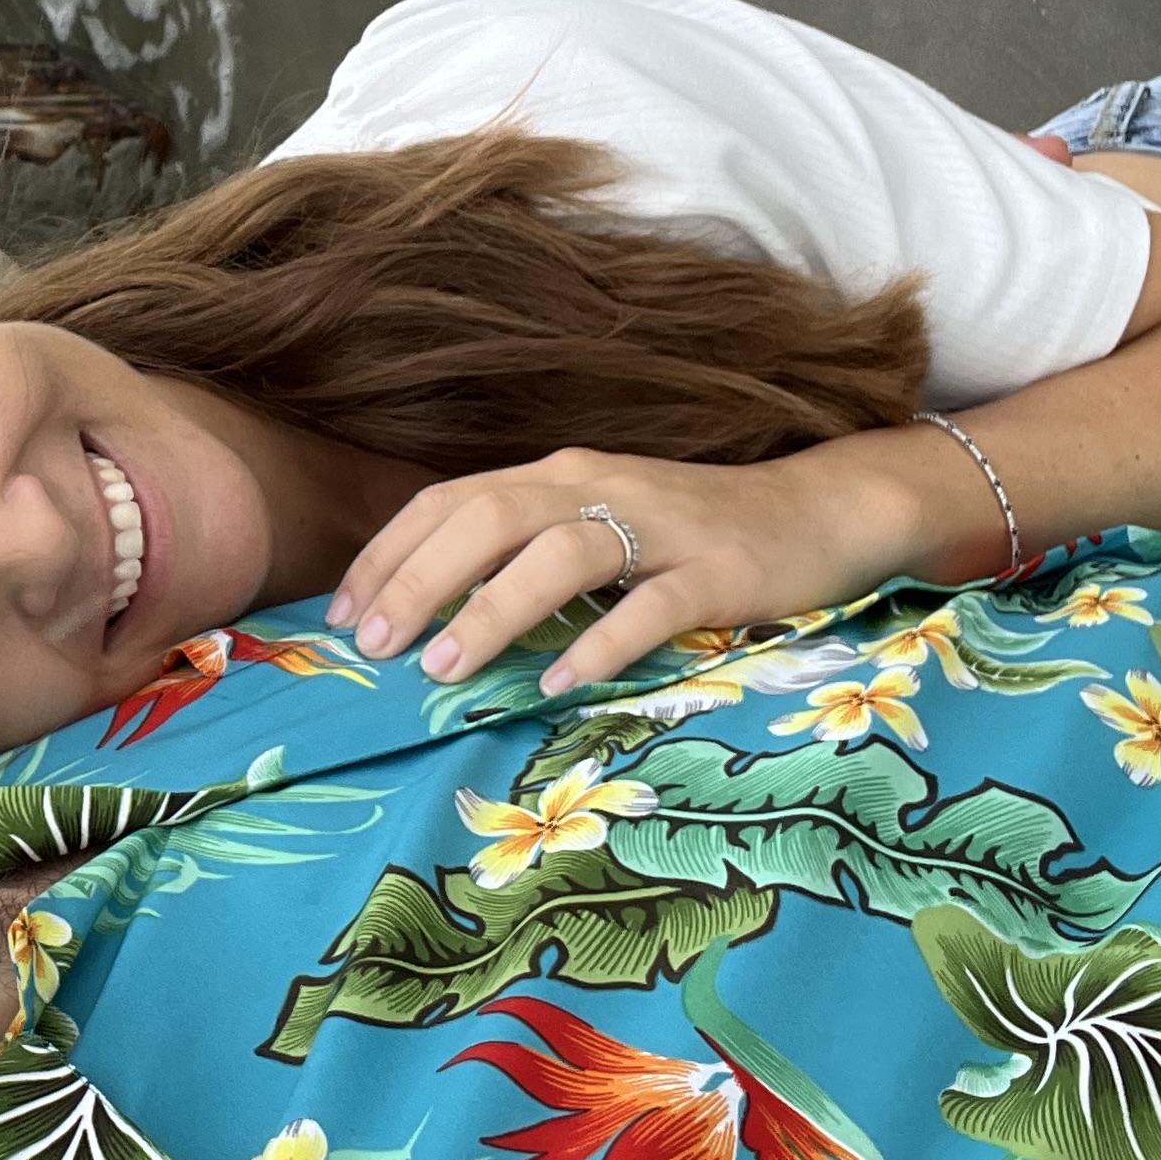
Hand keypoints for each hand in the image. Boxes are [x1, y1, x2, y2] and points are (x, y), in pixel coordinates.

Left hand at [323, 447, 899, 692]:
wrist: (819, 512)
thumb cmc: (687, 532)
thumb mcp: (593, 524)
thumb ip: (521, 551)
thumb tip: (430, 609)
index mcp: (555, 475)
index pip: (448, 501)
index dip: (389, 555)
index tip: (341, 615)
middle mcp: (597, 486)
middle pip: (487, 518)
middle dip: (419, 581)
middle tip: (373, 647)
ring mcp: (660, 526)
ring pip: (560, 553)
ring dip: (493, 609)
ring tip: (445, 668)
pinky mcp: (718, 572)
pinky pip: (651, 606)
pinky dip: (600, 644)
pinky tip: (559, 684)